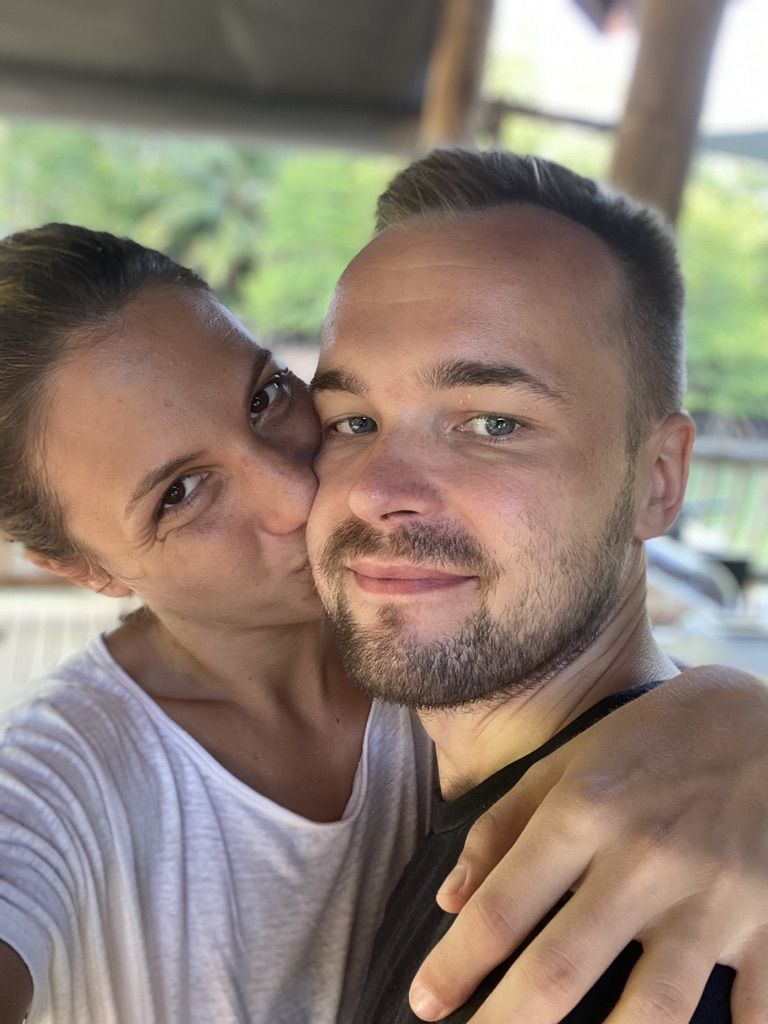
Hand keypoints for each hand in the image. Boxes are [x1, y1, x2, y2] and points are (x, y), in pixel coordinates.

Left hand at [409, 665, 767, 1023]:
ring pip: (650, 1011)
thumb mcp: (569, 759)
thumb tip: (450, 899)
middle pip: (561, 968)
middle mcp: (645, 858)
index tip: (424, 1002)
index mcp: (587, 810)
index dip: (454, 965)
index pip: (504, 907)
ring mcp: (714, 897)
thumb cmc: (656, 737)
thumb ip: (504, 825)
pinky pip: (751, 1012)